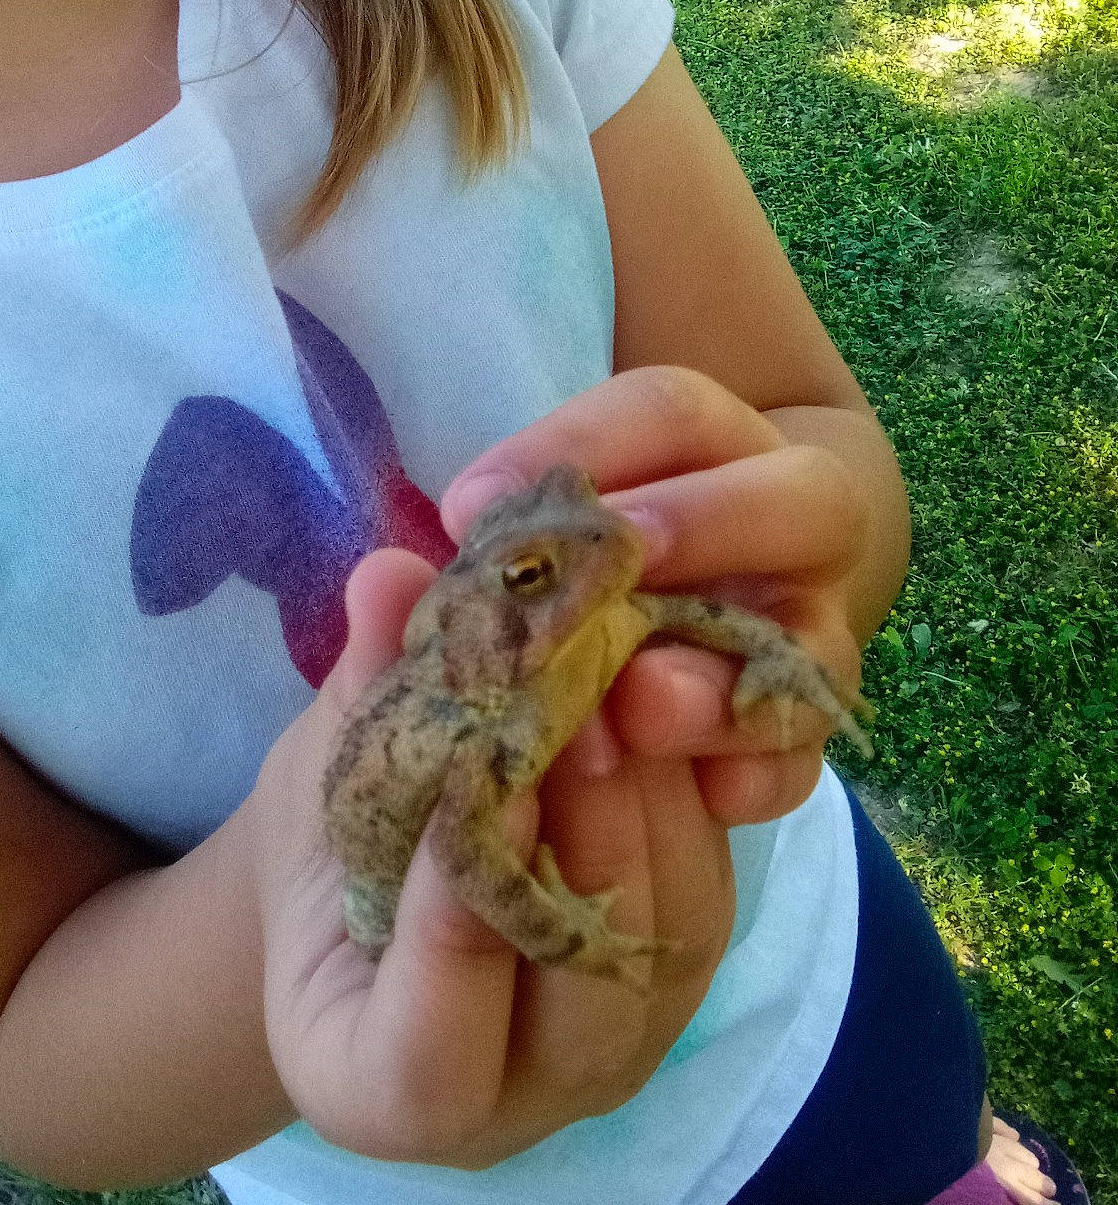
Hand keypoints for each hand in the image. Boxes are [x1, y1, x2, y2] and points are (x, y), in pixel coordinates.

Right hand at [248, 543, 735, 1169]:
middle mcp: (514, 1110)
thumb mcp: (315, 776)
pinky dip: (693, 789)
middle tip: (584, 703)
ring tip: (634, 672)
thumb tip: (390, 576)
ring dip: (659, 804)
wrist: (376, 880)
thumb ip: (357, 692)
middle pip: (584, 1011)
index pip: (429, 1055)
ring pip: (668, 945)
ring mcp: (613, 1054)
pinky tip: (671, 685)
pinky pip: (707, 892)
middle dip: (592, 848)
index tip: (474, 790)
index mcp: (375, 1094)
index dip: (455, 935)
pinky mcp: (677, 976)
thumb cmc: (323, 844)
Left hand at [442, 365, 870, 828]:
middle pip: (804, 496)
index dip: (584, 443)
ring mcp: (801, 636)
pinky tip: (715, 792)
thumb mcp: (488, 584)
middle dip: (706, 522)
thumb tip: (383, 574)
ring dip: (728, 666)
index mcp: (704, 455)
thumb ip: (448, 582)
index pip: (670, 411)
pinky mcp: (788, 740)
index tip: (469, 505)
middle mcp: (779, 532)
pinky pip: (803, 754)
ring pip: (821, 634)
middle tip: (619, 559)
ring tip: (646, 701)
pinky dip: (764, 769)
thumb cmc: (532, 606)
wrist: (597, 710)